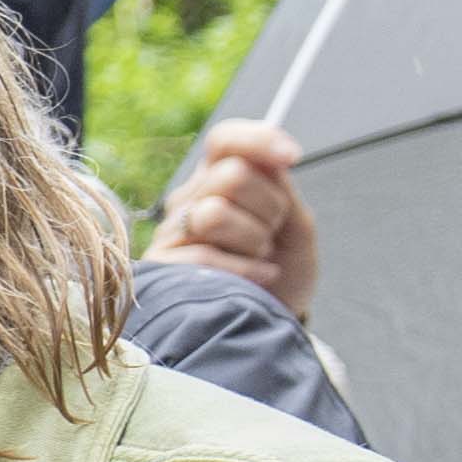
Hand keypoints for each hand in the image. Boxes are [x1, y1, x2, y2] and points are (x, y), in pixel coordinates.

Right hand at [153, 116, 313, 313]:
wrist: (268, 321)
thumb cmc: (281, 270)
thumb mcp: (296, 228)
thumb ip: (284, 192)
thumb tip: (273, 161)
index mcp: (220, 179)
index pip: (225, 140)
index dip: (257, 140)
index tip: (292, 157)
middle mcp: (191, 199)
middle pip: (232, 176)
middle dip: (270, 206)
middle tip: (273, 231)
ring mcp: (174, 232)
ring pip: (215, 213)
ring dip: (254, 239)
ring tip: (259, 256)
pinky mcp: (164, 266)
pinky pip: (205, 255)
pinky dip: (246, 270)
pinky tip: (258, 277)